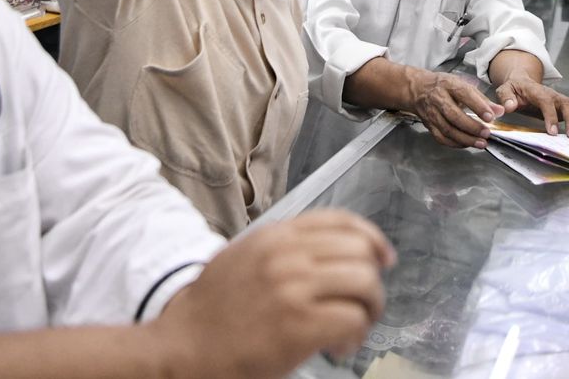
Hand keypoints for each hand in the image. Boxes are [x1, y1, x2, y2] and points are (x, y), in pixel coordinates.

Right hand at [156, 210, 394, 378]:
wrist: (184, 346)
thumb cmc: (214, 309)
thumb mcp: (245, 256)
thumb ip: (283, 247)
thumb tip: (332, 249)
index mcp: (276, 235)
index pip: (342, 222)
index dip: (372, 239)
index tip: (384, 258)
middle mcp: (287, 255)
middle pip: (361, 252)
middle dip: (372, 282)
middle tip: (363, 306)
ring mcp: (294, 289)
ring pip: (365, 284)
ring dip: (368, 309)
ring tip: (352, 327)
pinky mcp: (300, 325)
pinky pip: (353, 320)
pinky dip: (355, 335)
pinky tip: (338, 347)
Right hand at [409, 70, 502, 147]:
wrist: (418, 89)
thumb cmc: (444, 86)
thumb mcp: (462, 84)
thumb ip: (482, 99)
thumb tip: (499, 111)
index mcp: (448, 85)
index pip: (464, 95)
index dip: (478, 106)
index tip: (491, 116)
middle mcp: (438, 99)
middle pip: (454, 116)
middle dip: (472, 127)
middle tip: (487, 133)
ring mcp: (432, 113)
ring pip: (448, 130)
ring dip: (466, 139)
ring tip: (481, 143)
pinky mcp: (429, 125)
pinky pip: (442, 138)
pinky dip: (456, 144)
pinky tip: (467, 144)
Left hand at [494, 77, 568, 138]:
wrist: (523, 81)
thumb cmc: (514, 88)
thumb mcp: (505, 89)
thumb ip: (506, 97)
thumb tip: (510, 106)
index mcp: (537, 91)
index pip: (546, 101)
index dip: (551, 116)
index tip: (553, 132)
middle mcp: (553, 94)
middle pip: (566, 104)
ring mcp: (561, 99)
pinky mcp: (566, 106)